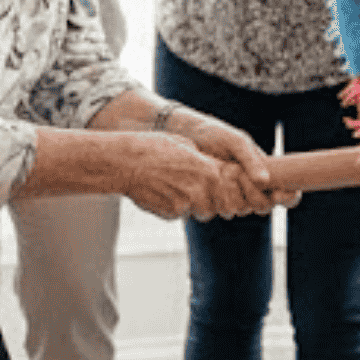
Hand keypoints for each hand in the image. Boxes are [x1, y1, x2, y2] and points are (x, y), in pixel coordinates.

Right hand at [117, 131, 247, 220]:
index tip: (227, 195)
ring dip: (194, 207)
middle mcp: (200, 189)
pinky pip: (180, 215)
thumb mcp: (186, 145)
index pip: (233, 192)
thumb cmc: (154, 148)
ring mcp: (185, 204)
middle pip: (219, 208)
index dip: (231, 195)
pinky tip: (163, 193)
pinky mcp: (170, 214)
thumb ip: (204, 160)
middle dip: (213, 203)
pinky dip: (175, 208)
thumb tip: (215, 167)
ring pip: (199, 213)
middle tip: (201, 194)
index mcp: (208, 170)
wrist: (126, 161)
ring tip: (178, 190)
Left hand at [173, 110, 297, 214]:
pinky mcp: (214, 201)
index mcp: (264, 173)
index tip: (279, 193)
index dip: (288, 198)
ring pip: (242, 209)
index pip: (287, 194)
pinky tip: (210, 182)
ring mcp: (232, 196)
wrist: (186, 136)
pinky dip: (217, 198)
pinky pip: (221, 210)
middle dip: (254, 194)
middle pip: (264, 206)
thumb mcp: (236, 142)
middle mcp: (250, 188)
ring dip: (233, 193)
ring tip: (222, 170)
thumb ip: (251, 160)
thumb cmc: (215, 135)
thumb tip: (265, 181)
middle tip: (239, 174)